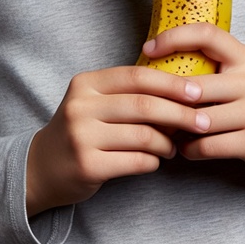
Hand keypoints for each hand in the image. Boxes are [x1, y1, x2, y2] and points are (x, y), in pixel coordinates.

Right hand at [26, 65, 211, 215]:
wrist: (41, 167)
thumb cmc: (81, 130)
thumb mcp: (95, 101)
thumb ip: (127, 93)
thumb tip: (181, 90)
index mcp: (87, 83)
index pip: (137, 76)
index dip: (171, 83)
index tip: (197, 91)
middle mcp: (81, 106)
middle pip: (143, 105)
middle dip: (180, 113)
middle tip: (203, 121)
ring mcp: (81, 136)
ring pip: (142, 135)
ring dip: (167, 142)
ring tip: (174, 146)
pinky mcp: (87, 165)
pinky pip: (134, 161)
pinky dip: (152, 161)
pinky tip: (156, 161)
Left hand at [142, 24, 244, 194]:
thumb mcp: (239, 80)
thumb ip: (209, 70)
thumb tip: (156, 67)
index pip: (207, 34)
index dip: (174, 37)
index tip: (148, 49)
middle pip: (195, 86)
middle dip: (168, 100)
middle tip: (150, 107)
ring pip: (200, 119)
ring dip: (177, 128)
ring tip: (167, 130)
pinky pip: (209, 145)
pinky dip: (191, 149)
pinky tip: (186, 148)